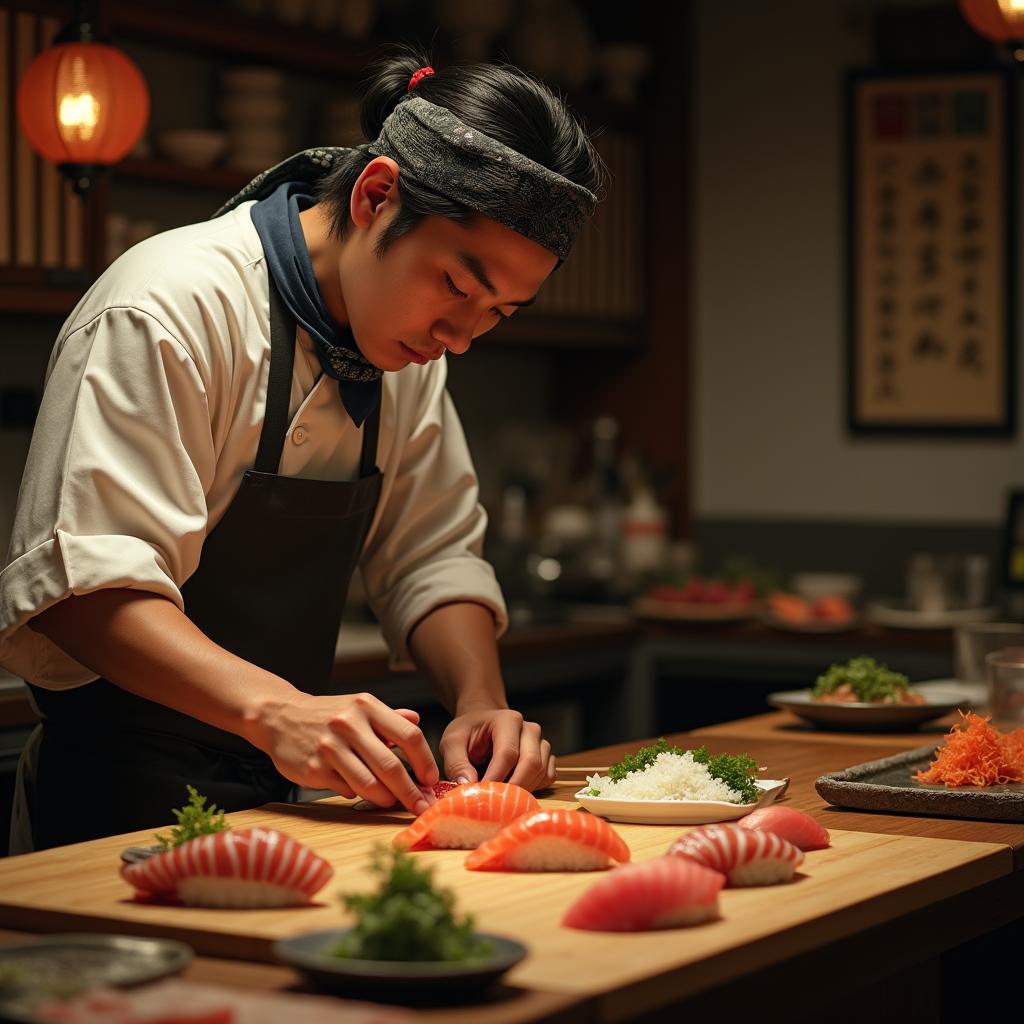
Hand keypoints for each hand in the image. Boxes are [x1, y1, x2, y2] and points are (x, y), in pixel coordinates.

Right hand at [246, 691, 438, 813]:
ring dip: (386, 799)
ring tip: (392, 803)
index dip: (424, 762)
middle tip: (422, 807)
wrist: (279, 716)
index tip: (431, 780)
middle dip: (411, 792)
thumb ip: (389, 718)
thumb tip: (417, 721)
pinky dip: (357, 794)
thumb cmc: (327, 714)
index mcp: (366, 706)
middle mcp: (349, 724)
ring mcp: (329, 747)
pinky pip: (346, 790)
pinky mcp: (313, 768)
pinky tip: (358, 789)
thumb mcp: (359, 707)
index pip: (408, 736)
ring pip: (369, 784)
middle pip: (391, 766)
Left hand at [439, 708, 554, 791]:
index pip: (508, 753)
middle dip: (513, 788)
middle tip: (494, 804)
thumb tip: (467, 784)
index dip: (496, 776)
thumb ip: (456, 762)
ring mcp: (541, 743)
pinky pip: (547, 778)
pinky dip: (533, 788)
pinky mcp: (546, 757)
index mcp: (508, 720)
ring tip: (500, 796)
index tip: (482, 793)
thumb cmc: (468, 733)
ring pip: (541, 772)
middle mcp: (530, 729)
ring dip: (522, 790)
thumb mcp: (452, 742)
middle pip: (531, 763)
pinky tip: (513, 789)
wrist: (483, 726)